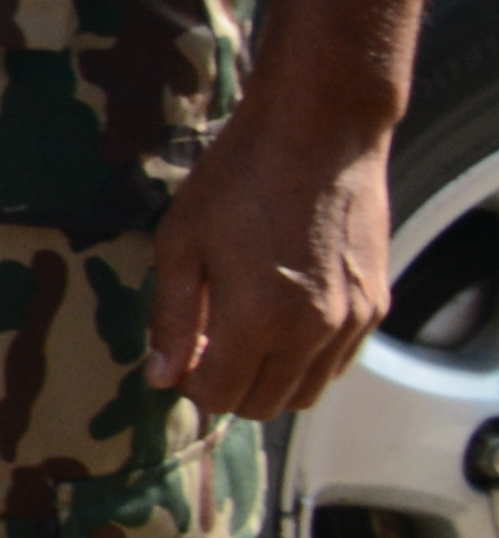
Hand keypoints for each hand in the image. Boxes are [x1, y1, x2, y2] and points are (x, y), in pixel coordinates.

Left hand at [150, 107, 396, 421]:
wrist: (318, 132)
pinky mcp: (376, 307)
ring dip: (269, 379)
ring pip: (306, 392)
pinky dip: (306, 360)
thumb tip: (161, 376)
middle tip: (205, 345)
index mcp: (258, 321)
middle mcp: (313, 334)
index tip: (179, 355)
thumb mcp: (181, 242)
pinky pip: (337, 363)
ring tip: (241, 331)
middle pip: (265, 405)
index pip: (221, 397)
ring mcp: (352, 323)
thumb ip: (170, 318)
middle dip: (228, 387)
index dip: (190, 384)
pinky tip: (280, 319)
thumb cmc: (239, 179)